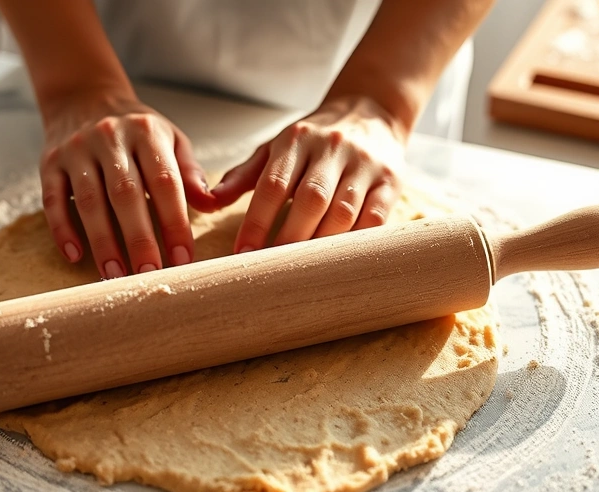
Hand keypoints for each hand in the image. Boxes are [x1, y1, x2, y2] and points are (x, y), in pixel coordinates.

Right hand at [39, 90, 214, 277]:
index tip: (183, 258)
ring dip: (103, 241)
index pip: (165, 181)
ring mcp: (76, 150)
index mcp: (146, 133)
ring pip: (89, 200)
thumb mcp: (170, 139)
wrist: (84, 98)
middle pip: (126, 194)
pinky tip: (74, 255)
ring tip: (115, 274)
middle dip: (139, 238)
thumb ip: (189, 173)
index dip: (174, 222)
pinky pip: (53, 199)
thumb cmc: (136, 131)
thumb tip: (211, 205)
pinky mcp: (50, 162)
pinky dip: (62, 229)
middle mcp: (110, 138)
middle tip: (150, 274)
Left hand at [208, 96, 406, 252]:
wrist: (371, 112)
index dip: (257, 221)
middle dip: (289, 239)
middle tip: (272, 270)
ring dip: (322, 244)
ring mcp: (364, 164)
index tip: (242, 253)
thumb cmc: (313, 139)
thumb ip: (243, 175)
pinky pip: (375, 217)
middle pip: (310, 200)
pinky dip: (357, 241)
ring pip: (343, 211)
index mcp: (296, 139)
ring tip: (303, 271)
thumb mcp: (276, 148)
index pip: (273, 184)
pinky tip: (340, 259)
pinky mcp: (390, 181)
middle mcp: (331, 148)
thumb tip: (208, 201)